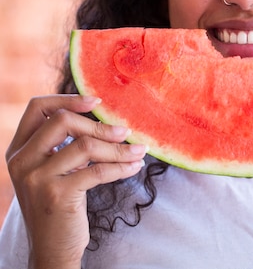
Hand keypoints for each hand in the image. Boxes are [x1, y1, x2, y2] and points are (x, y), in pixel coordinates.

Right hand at [5, 95, 146, 268]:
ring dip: (118, 148)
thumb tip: (102, 117)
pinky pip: (98, 170)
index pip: (37, 108)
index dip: (68, 99)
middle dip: (100, 125)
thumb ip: (62, 144)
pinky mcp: (57, 195)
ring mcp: (37, 178)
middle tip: (125, 132)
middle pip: (63, 121)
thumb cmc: (59, 204)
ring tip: (138, 151)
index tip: (97, 102)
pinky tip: (135, 166)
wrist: (52, 248)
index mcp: (18, 149)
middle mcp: (21, 161)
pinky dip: (122, 166)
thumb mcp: (51, 170)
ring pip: (86, 146)